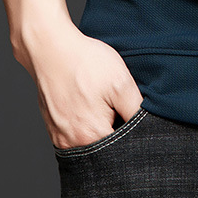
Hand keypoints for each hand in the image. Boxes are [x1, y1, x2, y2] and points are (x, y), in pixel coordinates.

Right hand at [14, 18, 144, 148]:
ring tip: (99, 101)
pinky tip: (87, 102)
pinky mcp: (53, 127)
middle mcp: (73, 143)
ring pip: (90, 140)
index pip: (122, 148)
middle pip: (105, 147)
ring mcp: (60, 136)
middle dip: (114, 127)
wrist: (51, 48)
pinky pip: (75, 133)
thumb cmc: (86, 63)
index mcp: (92, 136)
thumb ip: (136, 110)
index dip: (133, 132)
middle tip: (113, 103)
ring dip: (99, 125)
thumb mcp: (121, 82)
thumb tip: (147, 128)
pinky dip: (84, 121)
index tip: (129, 111)